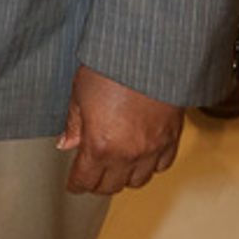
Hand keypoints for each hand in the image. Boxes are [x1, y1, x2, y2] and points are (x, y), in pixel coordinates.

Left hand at [57, 64, 182, 194]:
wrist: (150, 52)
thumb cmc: (112, 66)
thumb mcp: (80, 92)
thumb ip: (74, 123)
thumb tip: (67, 143)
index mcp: (100, 144)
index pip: (85, 180)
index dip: (76, 185)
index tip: (74, 184)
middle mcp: (127, 153)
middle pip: (111, 187)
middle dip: (98, 183)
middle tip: (91, 174)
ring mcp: (152, 148)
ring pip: (138, 181)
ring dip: (125, 177)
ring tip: (116, 166)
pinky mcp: (172, 138)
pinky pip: (162, 165)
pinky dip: (151, 166)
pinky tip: (142, 156)